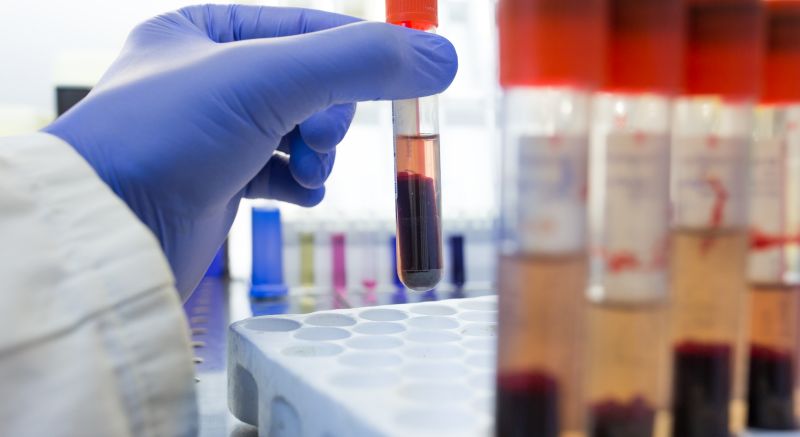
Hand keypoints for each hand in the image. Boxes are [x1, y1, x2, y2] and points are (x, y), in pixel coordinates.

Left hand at [44, 5, 456, 297]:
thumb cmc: (164, 137)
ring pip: (299, 131)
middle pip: (308, 83)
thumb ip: (359, 62)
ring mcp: (212, 134)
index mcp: (205, 31)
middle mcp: (206, 78)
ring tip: (308, 171)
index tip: (404, 72)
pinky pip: (280, 172)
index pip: (305, 26)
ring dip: (318, 153)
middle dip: (330, 114)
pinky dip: (299, 183)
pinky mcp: (218, 182)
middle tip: (324, 138)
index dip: (357, 49)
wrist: (108, 231)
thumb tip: (440, 57)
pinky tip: (298, 194)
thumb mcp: (268, 79)